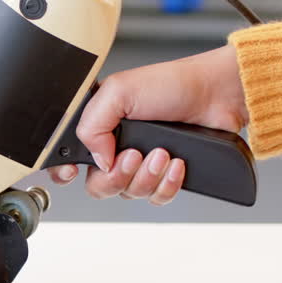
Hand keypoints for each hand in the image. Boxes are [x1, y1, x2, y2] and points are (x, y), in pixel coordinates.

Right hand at [47, 44, 248, 203]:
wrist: (216, 95)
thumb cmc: (172, 84)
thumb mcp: (119, 91)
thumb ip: (91, 124)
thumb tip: (97, 161)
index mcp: (98, 125)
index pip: (68, 157)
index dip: (65, 171)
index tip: (74, 172)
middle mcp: (116, 146)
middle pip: (99, 185)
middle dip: (118, 176)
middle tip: (135, 156)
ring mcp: (141, 163)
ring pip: (129, 193)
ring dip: (147, 177)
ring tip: (163, 153)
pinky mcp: (165, 175)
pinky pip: (156, 198)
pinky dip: (167, 185)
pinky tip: (176, 165)